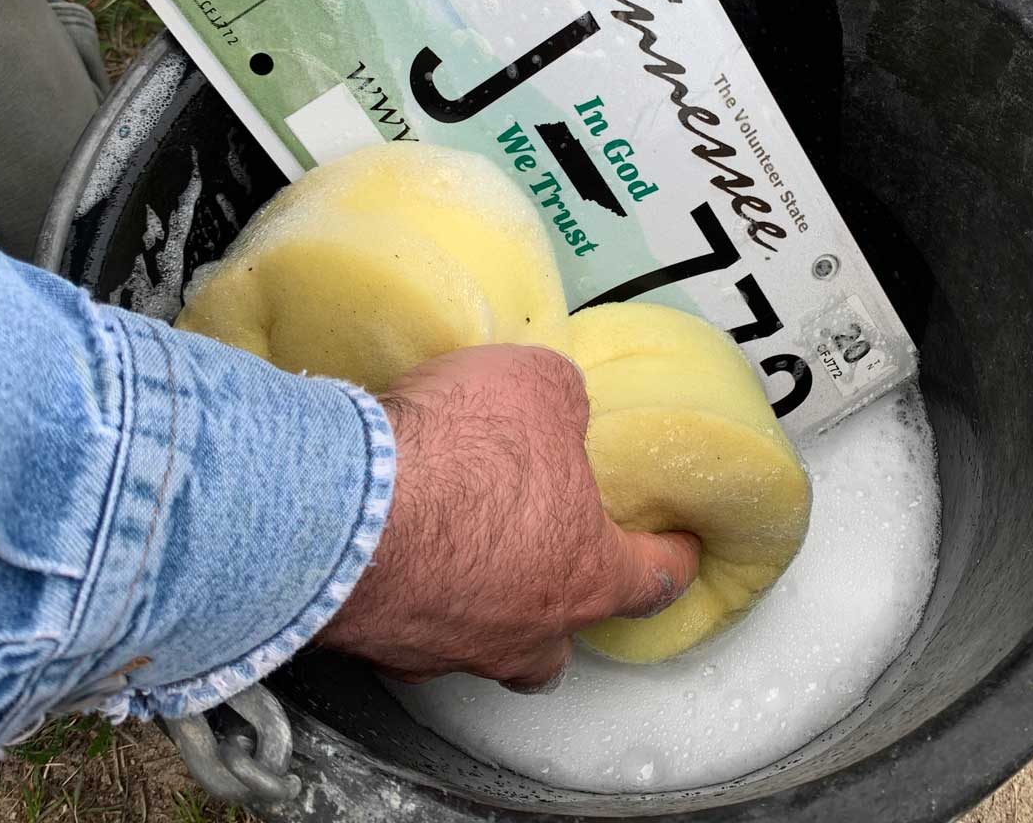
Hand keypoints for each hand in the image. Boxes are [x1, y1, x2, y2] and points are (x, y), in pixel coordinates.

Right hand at [318, 346, 698, 689]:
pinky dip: (409, 594)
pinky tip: (393, 552)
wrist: (352, 503)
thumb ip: (562, 403)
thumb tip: (557, 408)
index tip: (680, 552)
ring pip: (481, 646)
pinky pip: (408, 628)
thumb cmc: (462, 451)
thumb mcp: (541, 385)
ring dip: (477, 607)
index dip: (673, 560)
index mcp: (583, 571)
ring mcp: (451, 647)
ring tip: (456, 555)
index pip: (655, 578)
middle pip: (558, 645)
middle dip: (556, 611)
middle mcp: (524, 627)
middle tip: (542, 567)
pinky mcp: (382, 644)